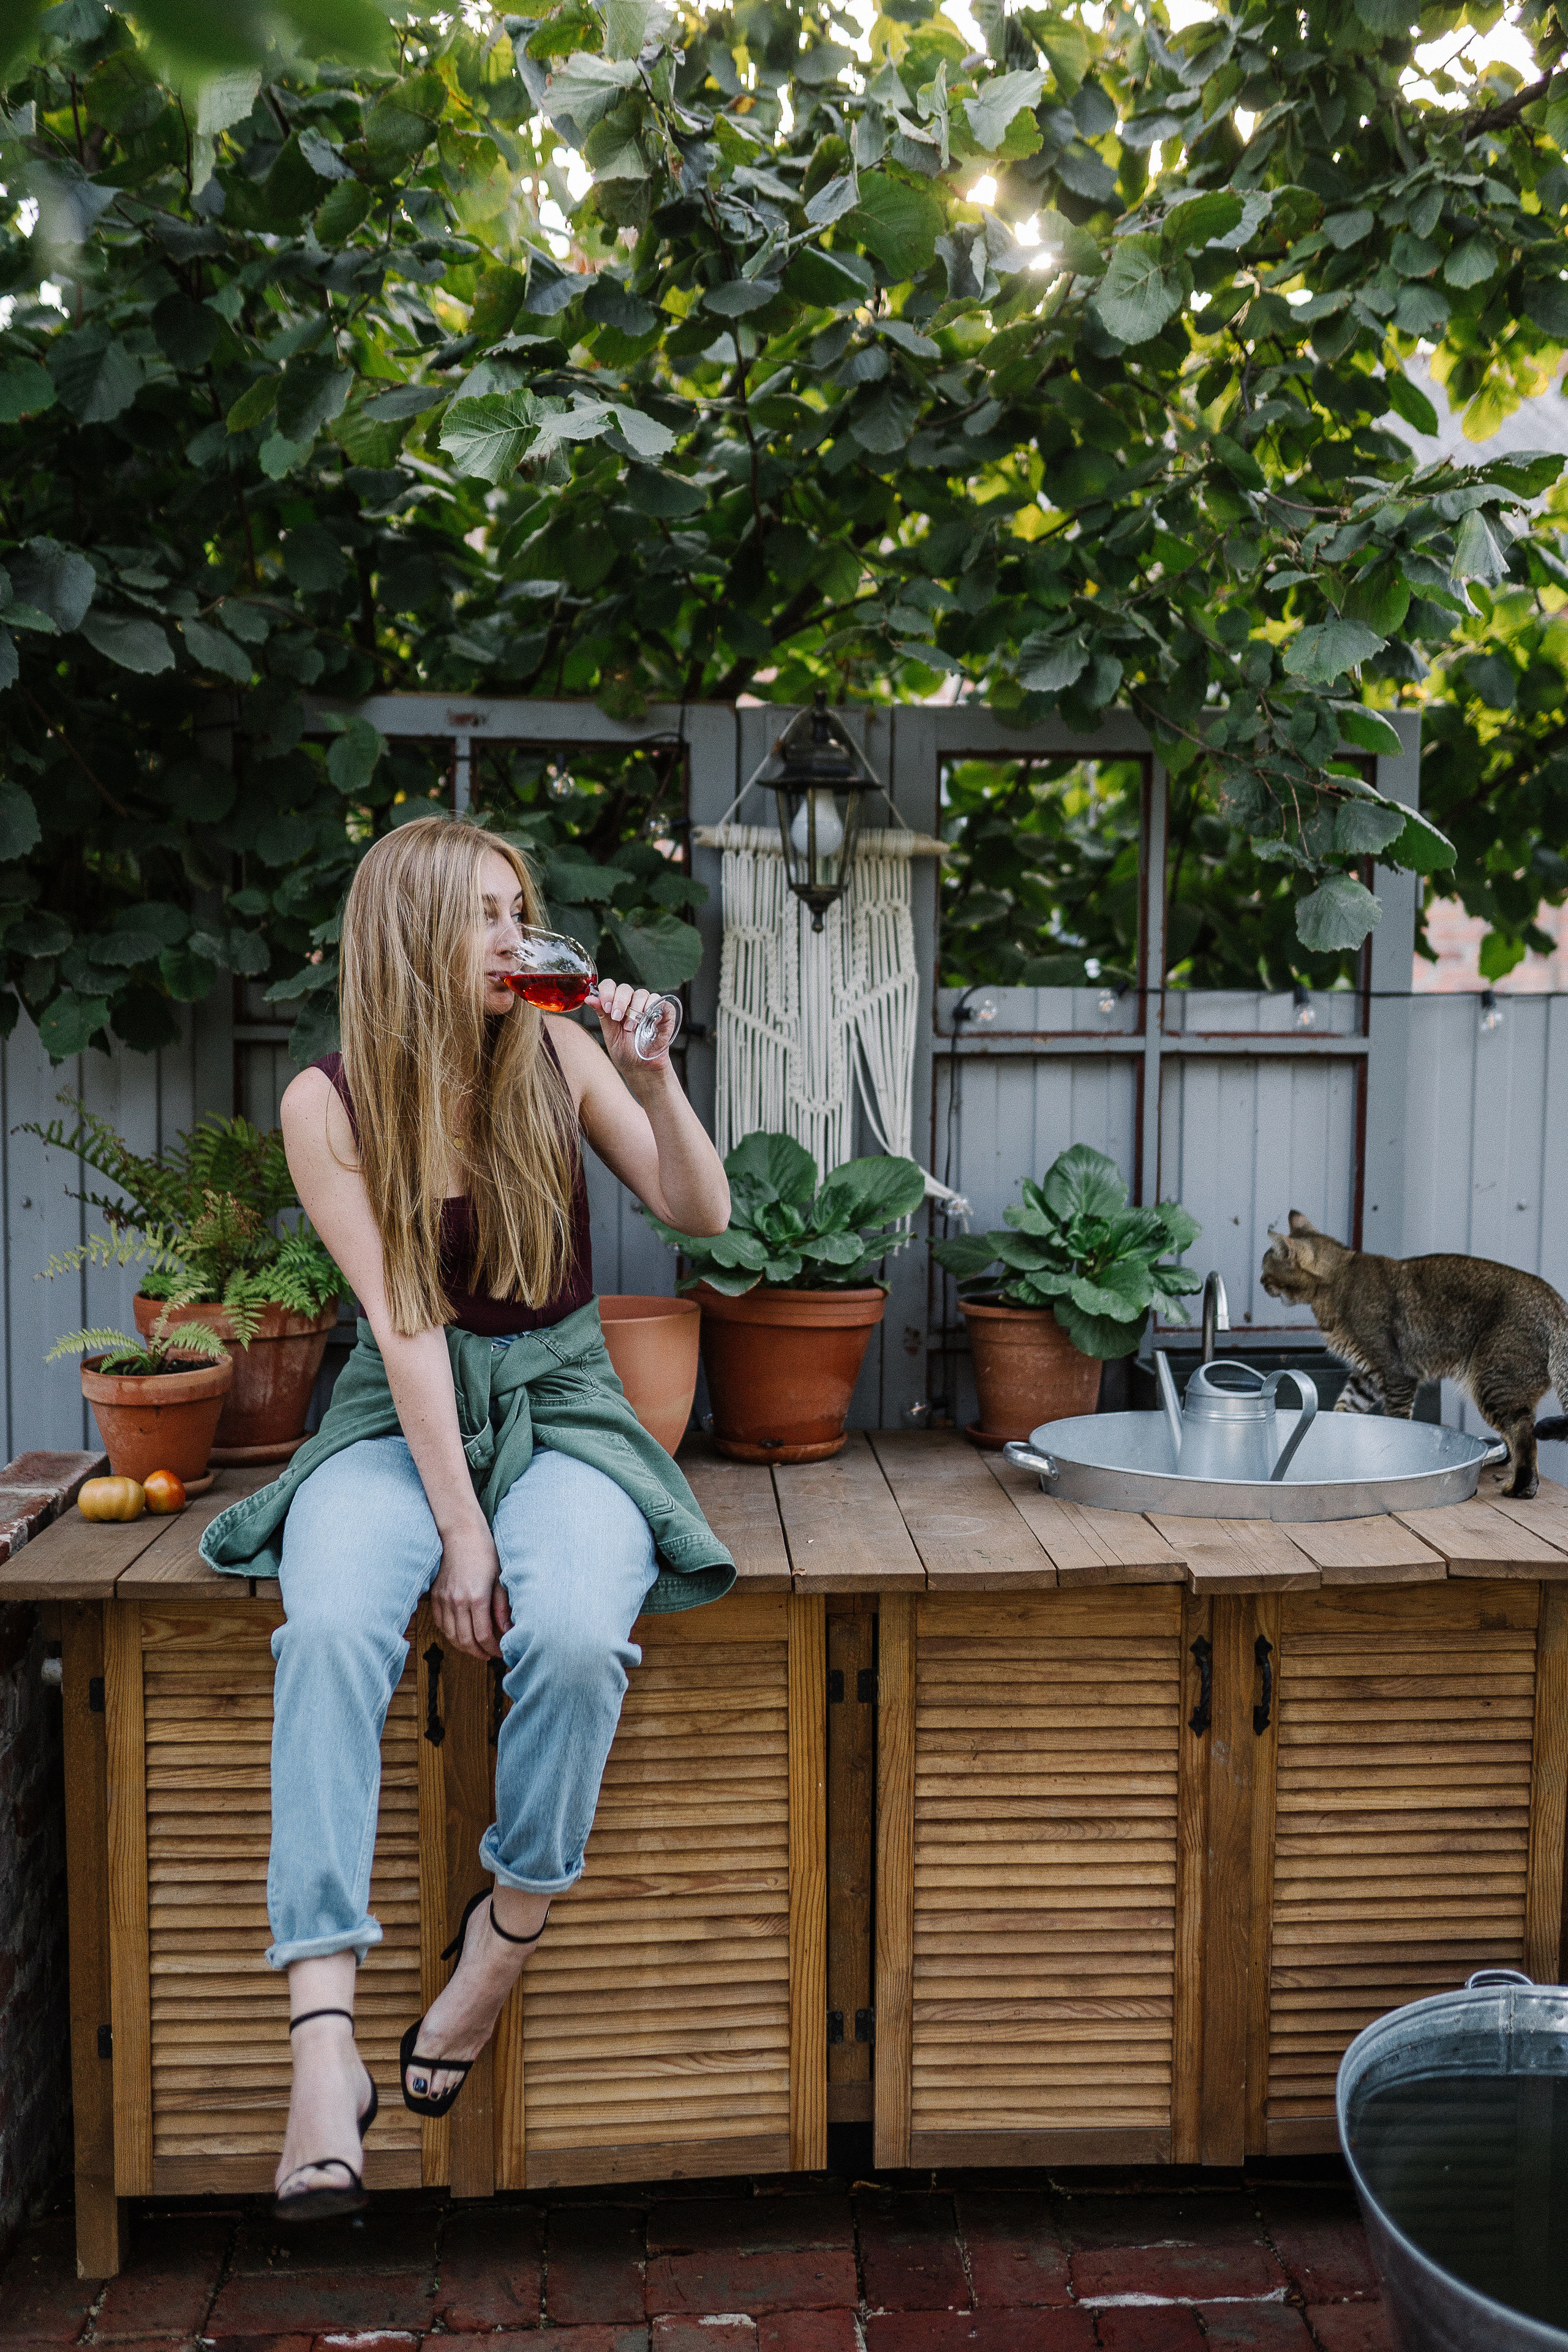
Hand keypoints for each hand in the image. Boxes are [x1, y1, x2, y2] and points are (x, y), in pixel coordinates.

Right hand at [431, 1518, 510, 1658]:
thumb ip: (502, 1607)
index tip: (501, 1652)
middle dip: (479, 1653)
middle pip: (465, 1640)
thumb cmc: (486, 1552)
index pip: (483, 1636)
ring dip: (464, 1647)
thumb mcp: (500, 1579)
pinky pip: (440, 1623)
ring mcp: (443, 1599)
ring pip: (451, 1635)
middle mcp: (457, 1601)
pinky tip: (461, 1635)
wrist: (461, 1533)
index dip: (492, 1649)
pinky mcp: (435, 1595)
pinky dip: (450, 1634)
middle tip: (490, 1655)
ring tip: (477, 1649)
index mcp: (476, 1598)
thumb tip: (507, 1631)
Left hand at [592, 978, 674, 1076]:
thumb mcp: (610, 1033)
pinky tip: (647, 1021)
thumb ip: (602, 1014)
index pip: (610, 986)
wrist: (642, 1068)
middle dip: (620, 1002)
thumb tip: (588, 998)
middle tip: (617, 1018)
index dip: (607, 992)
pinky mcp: (663, 1010)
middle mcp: (631, 1002)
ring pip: (641, 994)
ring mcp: (648, 1005)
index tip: (607, 1008)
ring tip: (631, 1028)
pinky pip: (658, 1000)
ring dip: (635, 1010)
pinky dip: (652, 1007)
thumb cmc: (625, 1052)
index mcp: (616, 1005)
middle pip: (625, 988)